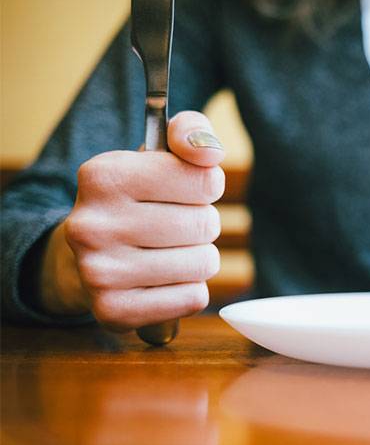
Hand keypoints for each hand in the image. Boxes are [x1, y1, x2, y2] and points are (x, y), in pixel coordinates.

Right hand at [41, 111, 224, 330]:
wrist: (86, 255)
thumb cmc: (138, 197)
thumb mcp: (158, 152)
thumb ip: (190, 133)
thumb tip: (208, 151)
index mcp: (102, 175)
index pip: (206, 180)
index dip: (206, 185)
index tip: (184, 189)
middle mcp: (92, 225)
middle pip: (205, 225)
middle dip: (202, 223)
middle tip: (174, 224)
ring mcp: (98, 273)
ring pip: (204, 264)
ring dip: (198, 258)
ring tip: (168, 251)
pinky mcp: (113, 311)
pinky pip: (193, 298)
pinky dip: (189, 289)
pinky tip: (162, 280)